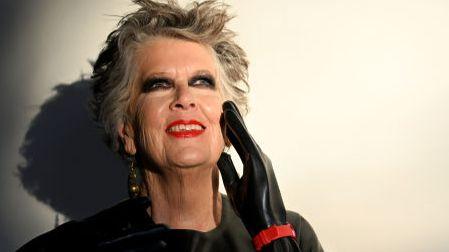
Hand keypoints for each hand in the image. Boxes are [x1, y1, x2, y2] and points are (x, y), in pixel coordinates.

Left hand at [217, 101, 286, 234]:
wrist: (268, 225)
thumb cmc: (253, 208)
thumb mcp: (234, 185)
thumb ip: (228, 169)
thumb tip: (220, 155)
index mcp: (253, 163)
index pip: (239, 142)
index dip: (230, 130)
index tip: (222, 117)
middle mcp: (259, 158)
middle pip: (243, 135)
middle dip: (234, 120)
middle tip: (225, 105)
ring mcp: (261, 161)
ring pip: (245, 136)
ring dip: (235, 120)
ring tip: (226, 106)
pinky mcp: (259, 165)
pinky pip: (246, 143)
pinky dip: (238, 130)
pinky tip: (229, 120)